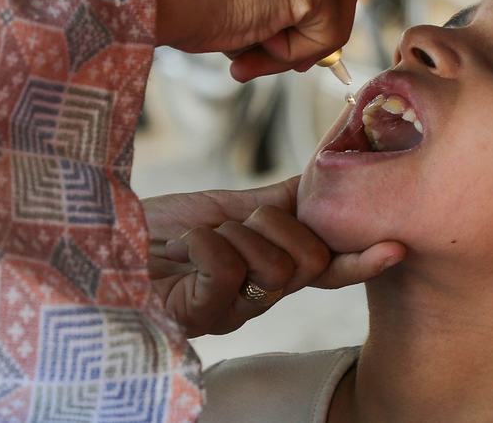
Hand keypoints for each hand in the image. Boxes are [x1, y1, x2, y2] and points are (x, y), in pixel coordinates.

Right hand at [122, 0, 358, 81]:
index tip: (276, 40)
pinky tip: (254, 48)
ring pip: (335, 10)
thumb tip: (293, 34)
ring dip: (301, 45)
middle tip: (284, 59)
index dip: (307, 7)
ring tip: (252, 55)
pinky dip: (294, 54)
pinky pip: (326, 34)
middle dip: (319, 26)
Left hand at [144, 177, 404, 336]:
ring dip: (232, 233)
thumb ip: (279, 202)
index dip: (362, 260)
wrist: (96, 245)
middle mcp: (259, 296)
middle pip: (308, 260)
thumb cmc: (159, 232)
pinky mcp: (198, 314)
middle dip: (272, 223)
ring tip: (195, 240)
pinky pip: (229, 270)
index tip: (396, 247)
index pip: (330, 268)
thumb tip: (326, 178)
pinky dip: (207, 243)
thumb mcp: (226, 209)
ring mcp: (230, 309)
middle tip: (229, 224)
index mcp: (272, 269)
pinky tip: (184, 245)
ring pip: (275, 264)